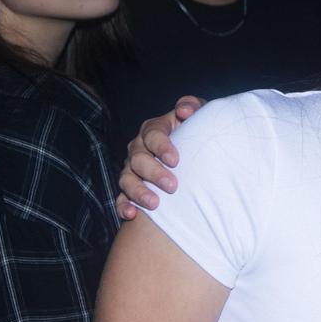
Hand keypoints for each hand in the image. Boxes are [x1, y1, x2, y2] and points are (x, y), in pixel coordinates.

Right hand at [115, 96, 202, 219]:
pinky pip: (121, 197)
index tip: (176, 160)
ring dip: (138, 192)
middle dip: (154, 173)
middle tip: (173, 186)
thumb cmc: (197, 132)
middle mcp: (139, 148)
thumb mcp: (199, 115)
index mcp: (154, 130)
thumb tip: (185, 110)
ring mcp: (132, 168)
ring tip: (155, 204)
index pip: (152, 134)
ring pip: (127, 179)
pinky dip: (123, 205)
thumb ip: (193, 106)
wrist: (194, 152)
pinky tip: (132, 215)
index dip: (162, 146)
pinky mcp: (130, 187)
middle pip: (138, 159)